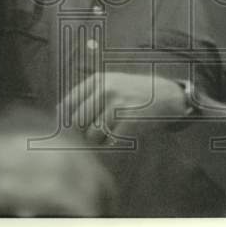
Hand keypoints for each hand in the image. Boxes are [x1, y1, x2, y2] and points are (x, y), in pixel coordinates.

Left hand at [58, 72, 187, 145]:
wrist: (167, 95)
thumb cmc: (132, 95)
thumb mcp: (110, 85)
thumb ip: (86, 97)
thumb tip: (58, 116)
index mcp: (97, 80)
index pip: (66, 106)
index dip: (64, 125)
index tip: (70, 135)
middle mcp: (106, 89)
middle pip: (77, 123)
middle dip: (82, 135)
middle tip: (94, 138)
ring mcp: (119, 103)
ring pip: (93, 135)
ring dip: (99, 142)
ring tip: (111, 135)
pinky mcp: (131, 118)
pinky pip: (111, 141)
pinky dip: (113, 145)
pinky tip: (121, 138)